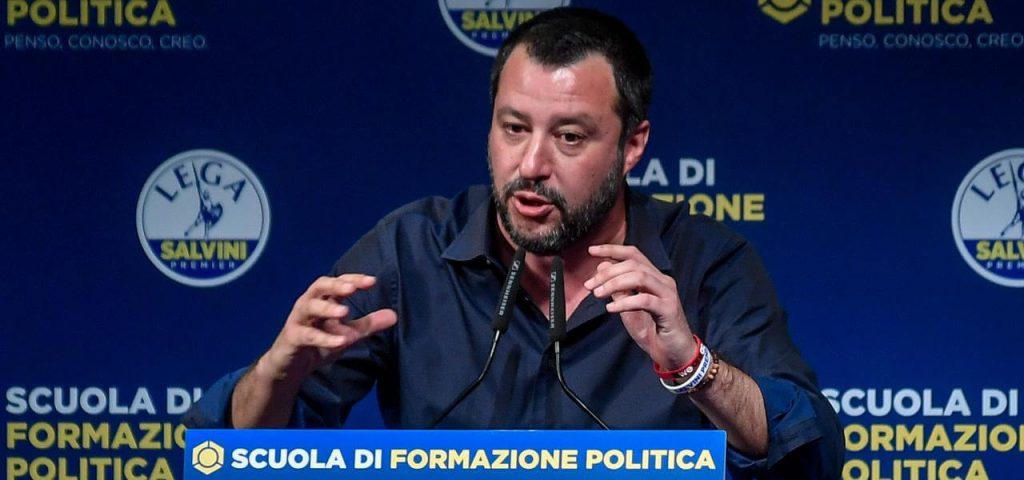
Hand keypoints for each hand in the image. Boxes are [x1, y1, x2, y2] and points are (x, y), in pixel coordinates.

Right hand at [260, 274, 396, 381]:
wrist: (291, 367)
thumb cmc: (318, 344)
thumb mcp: (347, 333)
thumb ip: (368, 324)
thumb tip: (394, 315)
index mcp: (323, 300)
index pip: (338, 283)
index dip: (353, 279)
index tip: (372, 281)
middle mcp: (309, 304)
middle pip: (320, 286)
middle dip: (336, 285)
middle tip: (353, 288)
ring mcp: (299, 320)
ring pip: (309, 307)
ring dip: (327, 308)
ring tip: (345, 312)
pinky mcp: (292, 338)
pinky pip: (307, 336)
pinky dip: (324, 338)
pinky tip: (340, 341)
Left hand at [584, 244, 695, 369]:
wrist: (673, 354)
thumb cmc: (652, 331)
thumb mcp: (628, 309)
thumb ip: (618, 288)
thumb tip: (602, 267)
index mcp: (654, 277)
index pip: (633, 255)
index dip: (612, 250)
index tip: (591, 251)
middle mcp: (662, 281)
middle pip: (633, 264)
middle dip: (608, 272)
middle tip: (590, 285)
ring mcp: (667, 294)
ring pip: (639, 277)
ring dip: (614, 283)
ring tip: (598, 294)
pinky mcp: (669, 310)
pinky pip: (644, 300)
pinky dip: (625, 302)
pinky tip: (611, 308)